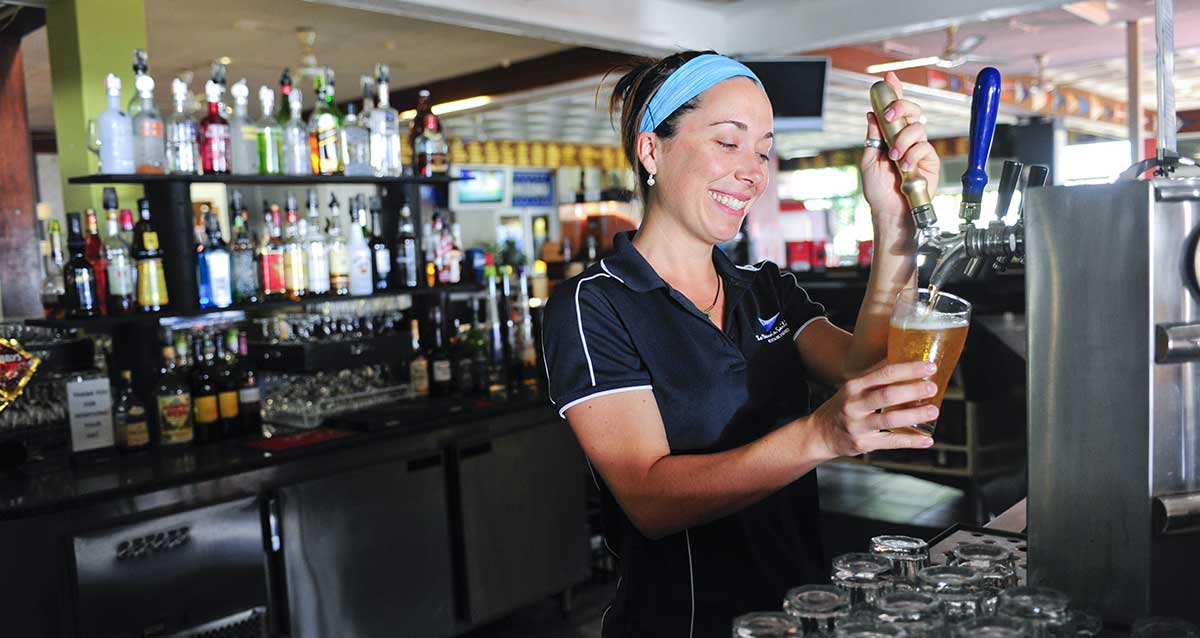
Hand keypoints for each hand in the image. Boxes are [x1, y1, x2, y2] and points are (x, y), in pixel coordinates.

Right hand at [805, 360, 939, 458]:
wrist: (820, 434)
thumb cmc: (843, 406)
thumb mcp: (853, 387)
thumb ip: (876, 375)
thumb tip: (902, 355)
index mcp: (854, 386)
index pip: (883, 374)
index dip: (908, 369)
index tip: (929, 366)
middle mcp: (854, 405)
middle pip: (886, 395)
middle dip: (912, 391)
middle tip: (932, 388)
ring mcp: (858, 426)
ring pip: (889, 420)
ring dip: (914, 415)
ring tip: (934, 410)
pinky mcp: (863, 444)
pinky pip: (890, 443)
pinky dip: (911, 441)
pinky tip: (927, 439)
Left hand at [860, 71, 940, 237]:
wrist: (890, 210)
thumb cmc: (878, 190)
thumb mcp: (869, 160)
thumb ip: (873, 136)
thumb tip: (872, 114)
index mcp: (890, 135)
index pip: (893, 110)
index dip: (893, 92)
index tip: (889, 78)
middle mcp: (906, 138)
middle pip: (911, 110)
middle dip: (900, 106)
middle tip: (889, 116)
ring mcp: (919, 147)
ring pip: (918, 127)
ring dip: (903, 140)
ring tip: (894, 157)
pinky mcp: (930, 159)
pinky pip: (924, 147)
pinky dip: (912, 155)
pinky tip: (905, 167)